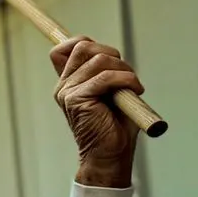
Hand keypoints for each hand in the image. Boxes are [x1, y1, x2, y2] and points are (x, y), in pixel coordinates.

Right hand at [50, 37, 144, 189]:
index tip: (108, 56)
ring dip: (123, 70)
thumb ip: (103, 71)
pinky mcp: (77, 99)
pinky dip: (126, 80)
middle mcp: (64, 86)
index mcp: (68, 83)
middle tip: (125, 75)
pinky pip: (105, 77)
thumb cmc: (114, 126)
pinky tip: (133, 91)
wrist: (111, 154)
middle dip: (112, 54)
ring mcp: (67, 92)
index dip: (83, 42)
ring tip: (131, 87)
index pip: (64, 48)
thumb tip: (107, 53)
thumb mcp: (110, 91)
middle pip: (83, 46)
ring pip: (99, 59)